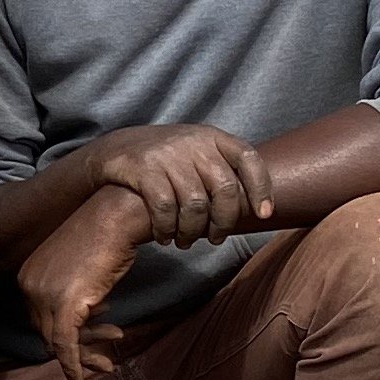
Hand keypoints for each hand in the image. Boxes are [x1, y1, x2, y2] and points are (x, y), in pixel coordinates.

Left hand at [17, 187, 145, 379]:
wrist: (119, 215)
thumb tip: (81, 319)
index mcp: (27, 276)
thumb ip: (72, 293)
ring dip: (84, 357)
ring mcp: (44, 295)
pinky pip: (65, 345)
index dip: (67, 335)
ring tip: (108, 362)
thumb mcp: (80, 268)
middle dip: (77, 350)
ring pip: (58, 341)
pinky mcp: (65, 304)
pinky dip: (72, 365)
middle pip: (48, 332)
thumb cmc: (107, 236)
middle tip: (105, 361)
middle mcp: (29, 286)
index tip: (95, 339)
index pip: (41, 319)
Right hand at [90, 121, 274, 245]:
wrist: (116, 149)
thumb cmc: (166, 161)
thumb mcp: (196, 153)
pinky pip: (165, 208)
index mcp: (212, 137)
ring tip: (186, 241)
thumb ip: (222, 170)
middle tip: (216, 238)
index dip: (261, 188)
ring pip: (195, 204)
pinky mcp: (143, 169)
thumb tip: (256, 208)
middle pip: (225, 188)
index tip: (263, 215)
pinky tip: (165, 236)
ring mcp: (167, 154)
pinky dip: (167, 228)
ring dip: (193, 231)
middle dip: (224, 221)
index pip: (248, 158)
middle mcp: (193, 142)